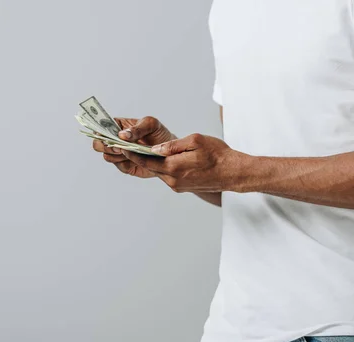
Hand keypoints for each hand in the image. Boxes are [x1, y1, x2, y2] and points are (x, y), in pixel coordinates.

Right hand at [92, 116, 175, 178]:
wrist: (170, 152)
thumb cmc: (159, 133)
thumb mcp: (151, 125)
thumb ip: (137, 128)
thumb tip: (122, 134)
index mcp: (118, 126)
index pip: (101, 126)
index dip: (100, 130)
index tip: (105, 134)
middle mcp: (115, 140)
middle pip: (98, 143)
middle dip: (105, 145)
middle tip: (119, 146)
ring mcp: (119, 153)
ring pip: (107, 156)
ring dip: (117, 155)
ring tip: (131, 152)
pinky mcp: (125, 165)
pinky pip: (119, 166)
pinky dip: (125, 163)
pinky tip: (136, 158)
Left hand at [121, 134, 245, 192]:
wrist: (232, 173)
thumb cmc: (218, 154)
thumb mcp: (195, 141)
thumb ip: (173, 145)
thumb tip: (154, 149)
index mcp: (174, 167)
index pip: (147, 160)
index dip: (132, 153)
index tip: (121, 147)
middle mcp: (173, 180)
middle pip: (150, 167)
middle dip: (138, 157)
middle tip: (125, 147)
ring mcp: (177, 186)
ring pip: (159, 171)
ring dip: (151, 162)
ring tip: (140, 151)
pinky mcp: (182, 188)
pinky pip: (167, 176)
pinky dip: (162, 167)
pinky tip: (161, 159)